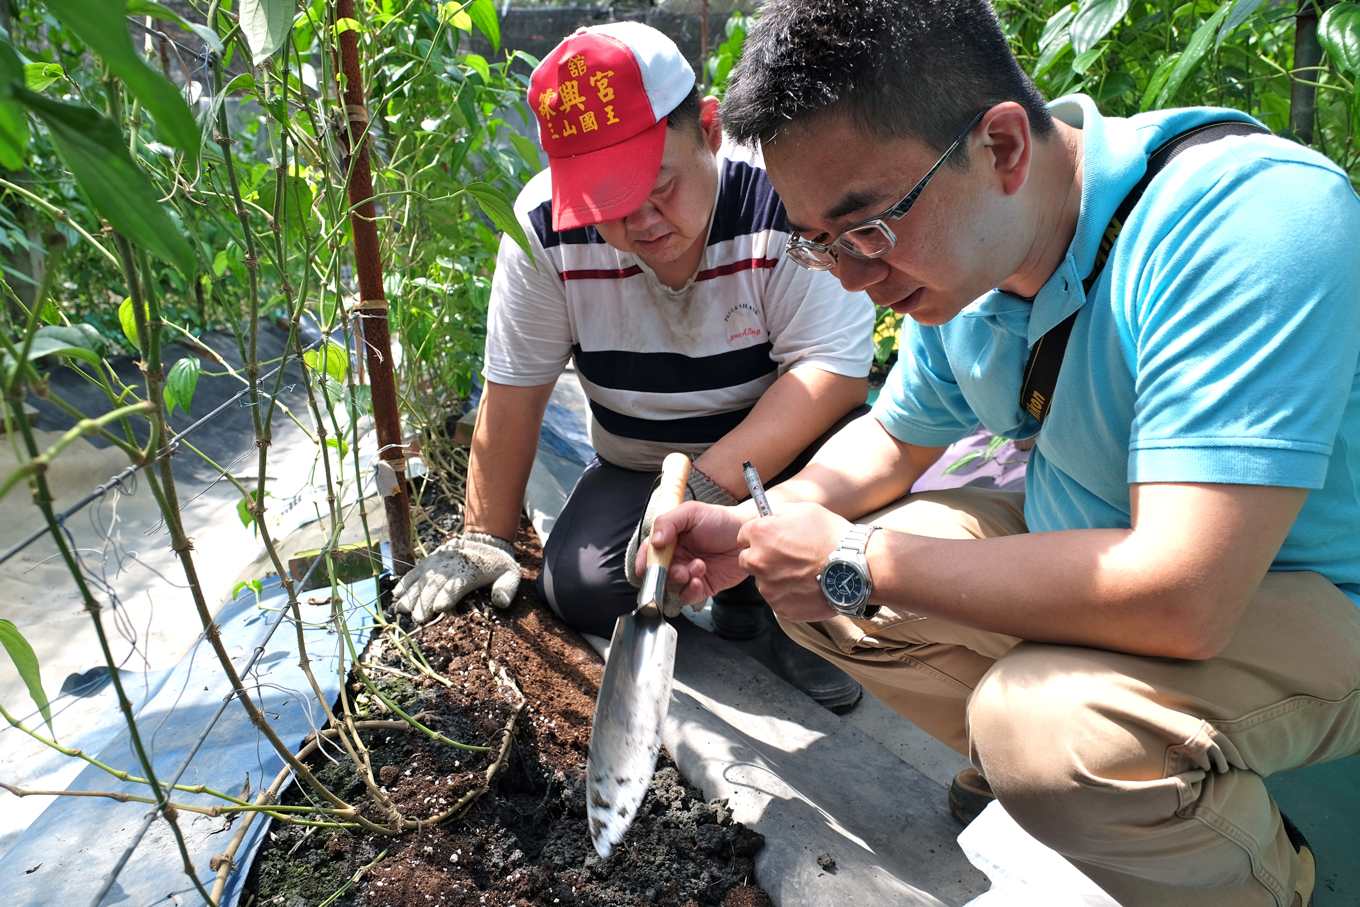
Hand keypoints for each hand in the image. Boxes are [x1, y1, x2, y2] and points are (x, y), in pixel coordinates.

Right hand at [393, 532, 519, 622]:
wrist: (485, 542)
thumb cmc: (498, 566)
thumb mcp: (511, 575)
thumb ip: (507, 589)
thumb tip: (500, 602)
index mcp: (472, 569)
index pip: (458, 583)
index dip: (448, 595)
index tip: (439, 608)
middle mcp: (452, 564)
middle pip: (436, 584)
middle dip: (426, 601)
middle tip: (418, 619)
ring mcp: (439, 562)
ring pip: (422, 578)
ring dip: (411, 595)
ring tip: (401, 610)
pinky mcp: (430, 561)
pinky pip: (415, 571)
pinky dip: (405, 582)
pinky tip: (396, 595)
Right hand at [643, 500, 753, 605]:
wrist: (746, 533)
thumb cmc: (720, 519)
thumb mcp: (691, 512)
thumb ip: (668, 522)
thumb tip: (654, 541)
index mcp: (670, 540)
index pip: (649, 553)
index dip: (644, 561)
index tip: (645, 568)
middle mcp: (677, 558)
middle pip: (658, 574)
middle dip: (666, 574)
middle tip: (679, 569)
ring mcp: (689, 573)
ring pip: (672, 587)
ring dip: (682, 581)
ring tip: (698, 568)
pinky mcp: (703, 586)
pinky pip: (689, 597)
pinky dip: (691, 592)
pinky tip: (700, 580)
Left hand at [736, 502, 849, 621]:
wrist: (855, 569)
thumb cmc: (833, 536)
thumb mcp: (805, 510)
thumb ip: (779, 514)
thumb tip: (769, 516)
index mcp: (761, 534)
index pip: (743, 535)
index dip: (758, 536)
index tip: (771, 539)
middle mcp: (758, 561)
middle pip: (748, 560)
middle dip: (762, 558)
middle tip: (787, 558)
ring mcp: (768, 587)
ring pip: (764, 582)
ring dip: (777, 578)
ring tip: (804, 573)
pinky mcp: (780, 607)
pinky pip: (779, 599)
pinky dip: (789, 595)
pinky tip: (808, 586)